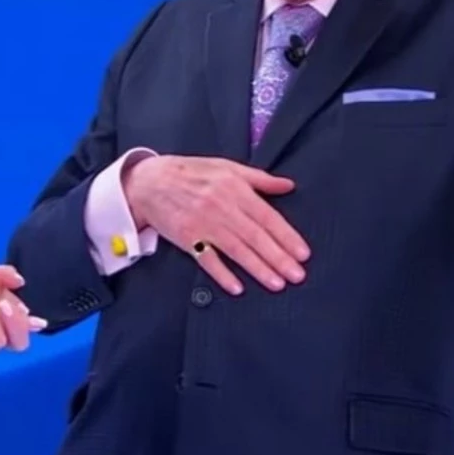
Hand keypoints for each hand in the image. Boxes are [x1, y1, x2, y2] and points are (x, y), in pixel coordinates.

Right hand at [122, 155, 308, 294]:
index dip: (287, 236)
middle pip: (255, 237)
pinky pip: (206, 259)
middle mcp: (221, 207)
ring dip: (258, 268)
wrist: (150, 181)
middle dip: (279, 258)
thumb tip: (288, 186)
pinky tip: (237, 287)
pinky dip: (221, 274)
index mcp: (234, 188)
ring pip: (236, 250)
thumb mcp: (226, 167)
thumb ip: (259, 178)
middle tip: (297, 275)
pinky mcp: (186, 237)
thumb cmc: (191, 172)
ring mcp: (203, 224)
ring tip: (277, 284)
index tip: (303, 253)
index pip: (267, 216)